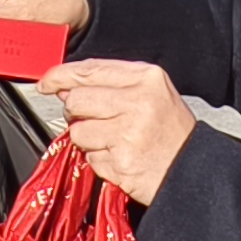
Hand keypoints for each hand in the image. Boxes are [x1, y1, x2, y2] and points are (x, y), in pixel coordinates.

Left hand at [43, 61, 192, 207]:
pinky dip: (100, 161)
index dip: (61, 75)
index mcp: (146, 78)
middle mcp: (137, 102)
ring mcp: (128, 133)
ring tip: (115, 142)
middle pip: (76, 100)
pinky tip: (122, 157)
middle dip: (76, 113)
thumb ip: (111, 85)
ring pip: (78, 132)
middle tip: (96, 121)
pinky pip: (90, 158)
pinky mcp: (121, 161)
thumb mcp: (152, 93)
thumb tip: (65, 87)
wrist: (193, 170)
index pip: (90, 70)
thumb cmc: (171, 132)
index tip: (47, 82)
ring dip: (89, 141)